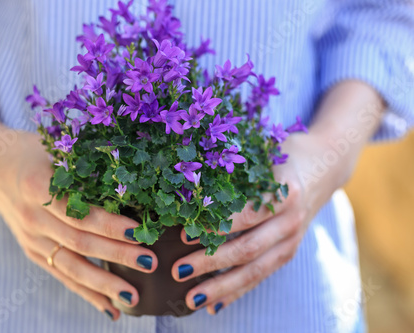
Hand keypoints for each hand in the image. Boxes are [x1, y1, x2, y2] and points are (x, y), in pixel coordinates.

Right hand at [0, 130, 156, 319]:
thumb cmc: (33, 152)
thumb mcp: (56, 148)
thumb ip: (86, 165)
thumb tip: (133, 178)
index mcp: (39, 187)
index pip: (79, 211)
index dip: (109, 224)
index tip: (138, 232)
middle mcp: (33, 218)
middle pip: (80, 242)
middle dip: (116, 255)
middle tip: (149, 262)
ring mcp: (31, 239)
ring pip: (71, 267)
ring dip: (103, 284)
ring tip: (133, 297)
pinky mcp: (33, 252)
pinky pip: (62, 276)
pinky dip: (86, 293)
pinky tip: (109, 307)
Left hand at [172, 132, 345, 313]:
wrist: (323, 166)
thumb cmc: (282, 155)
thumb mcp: (263, 154)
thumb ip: (235, 170)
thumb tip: (186, 189)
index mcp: (284, 191)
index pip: (246, 214)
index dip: (216, 226)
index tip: (185, 233)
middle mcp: (291, 219)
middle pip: (248, 248)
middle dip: (211, 262)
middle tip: (178, 270)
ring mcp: (292, 239)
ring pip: (255, 270)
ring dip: (222, 287)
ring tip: (191, 299)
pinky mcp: (289, 252)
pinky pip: (262, 276)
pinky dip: (238, 292)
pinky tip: (215, 305)